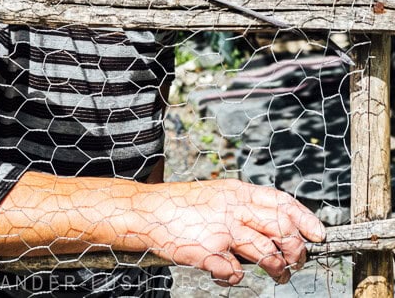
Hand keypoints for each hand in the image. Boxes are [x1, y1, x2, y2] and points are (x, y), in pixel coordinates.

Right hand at [137, 179, 324, 285]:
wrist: (148, 211)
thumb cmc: (183, 205)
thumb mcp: (218, 194)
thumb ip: (244, 206)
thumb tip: (275, 226)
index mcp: (238, 192)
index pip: (282, 202)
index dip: (305, 218)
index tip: (319, 234)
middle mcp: (234, 208)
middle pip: (282, 229)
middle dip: (296, 250)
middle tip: (296, 261)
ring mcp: (223, 230)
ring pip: (267, 253)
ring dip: (277, 269)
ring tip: (278, 275)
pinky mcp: (209, 252)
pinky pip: (236, 273)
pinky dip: (236, 278)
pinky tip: (228, 273)